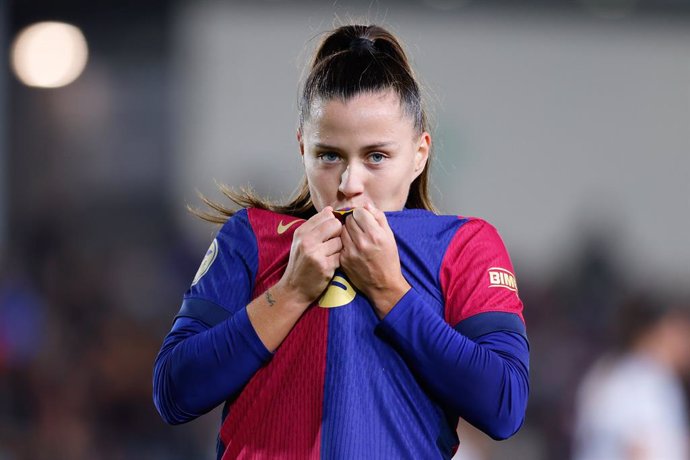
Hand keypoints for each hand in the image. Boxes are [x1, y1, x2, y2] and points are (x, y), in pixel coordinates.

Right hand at [277, 206, 342, 306]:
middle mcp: (307, 240)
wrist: (294, 289)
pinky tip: (330, 265)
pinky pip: (341, 256)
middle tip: (332, 243)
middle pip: (336, 225)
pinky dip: (338, 260)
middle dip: (338, 233)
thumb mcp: (301, 241)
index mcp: (301, 232)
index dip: (333, 222)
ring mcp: (315, 254)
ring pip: (340, 241)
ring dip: (338, 249)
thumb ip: (315, 225)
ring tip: (329, 256)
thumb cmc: (300, 263)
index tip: (331, 232)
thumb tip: (330, 209)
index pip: (327, 215)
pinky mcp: (325, 266)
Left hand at [340, 203, 409, 317]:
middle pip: (348, 220)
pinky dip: (344, 242)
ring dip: (347, 230)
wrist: (383, 284)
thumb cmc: (389, 259)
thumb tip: (366, 205)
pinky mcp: (343, 260)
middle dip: (353, 220)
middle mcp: (362, 242)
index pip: (359, 212)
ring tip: (355, 236)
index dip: (361, 213)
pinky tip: (352, 246)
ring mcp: (351, 252)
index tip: (363, 218)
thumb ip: (379, 218)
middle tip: (359, 227)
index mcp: (375, 234)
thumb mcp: (390, 236)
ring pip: (342, 230)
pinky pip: (340, 243)